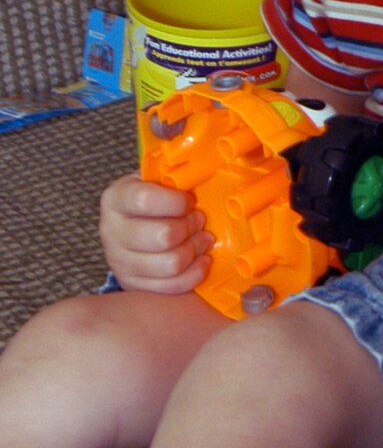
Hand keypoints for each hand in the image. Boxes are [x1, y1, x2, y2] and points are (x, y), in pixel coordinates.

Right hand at [98, 172, 210, 293]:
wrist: (137, 224)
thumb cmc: (156, 197)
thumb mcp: (158, 178)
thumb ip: (175, 172)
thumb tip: (207, 162)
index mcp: (116, 198)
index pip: (145, 200)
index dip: (176, 202)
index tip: (189, 201)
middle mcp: (111, 231)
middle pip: (163, 236)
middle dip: (191, 227)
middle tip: (199, 220)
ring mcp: (119, 261)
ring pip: (170, 264)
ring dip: (195, 250)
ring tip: (202, 238)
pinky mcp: (133, 284)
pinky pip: (171, 286)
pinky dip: (194, 274)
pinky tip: (201, 260)